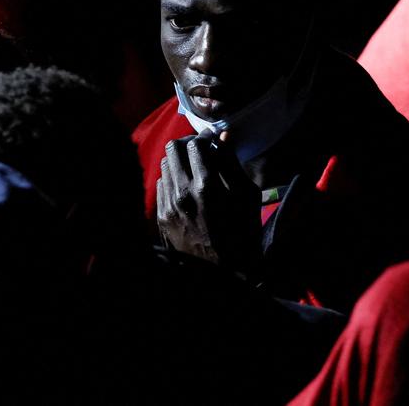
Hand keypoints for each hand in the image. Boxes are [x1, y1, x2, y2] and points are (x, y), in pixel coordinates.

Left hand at [156, 130, 261, 273]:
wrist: (224, 273)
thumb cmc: (243, 233)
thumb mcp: (247, 197)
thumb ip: (232, 164)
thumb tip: (223, 135)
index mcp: (206, 187)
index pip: (195, 144)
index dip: (205, 137)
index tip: (212, 139)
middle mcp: (182, 194)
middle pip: (173, 149)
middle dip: (188, 144)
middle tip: (200, 149)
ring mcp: (168, 206)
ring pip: (164, 165)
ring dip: (178, 161)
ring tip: (193, 168)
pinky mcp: (161, 217)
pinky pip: (161, 185)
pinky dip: (173, 179)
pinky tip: (186, 187)